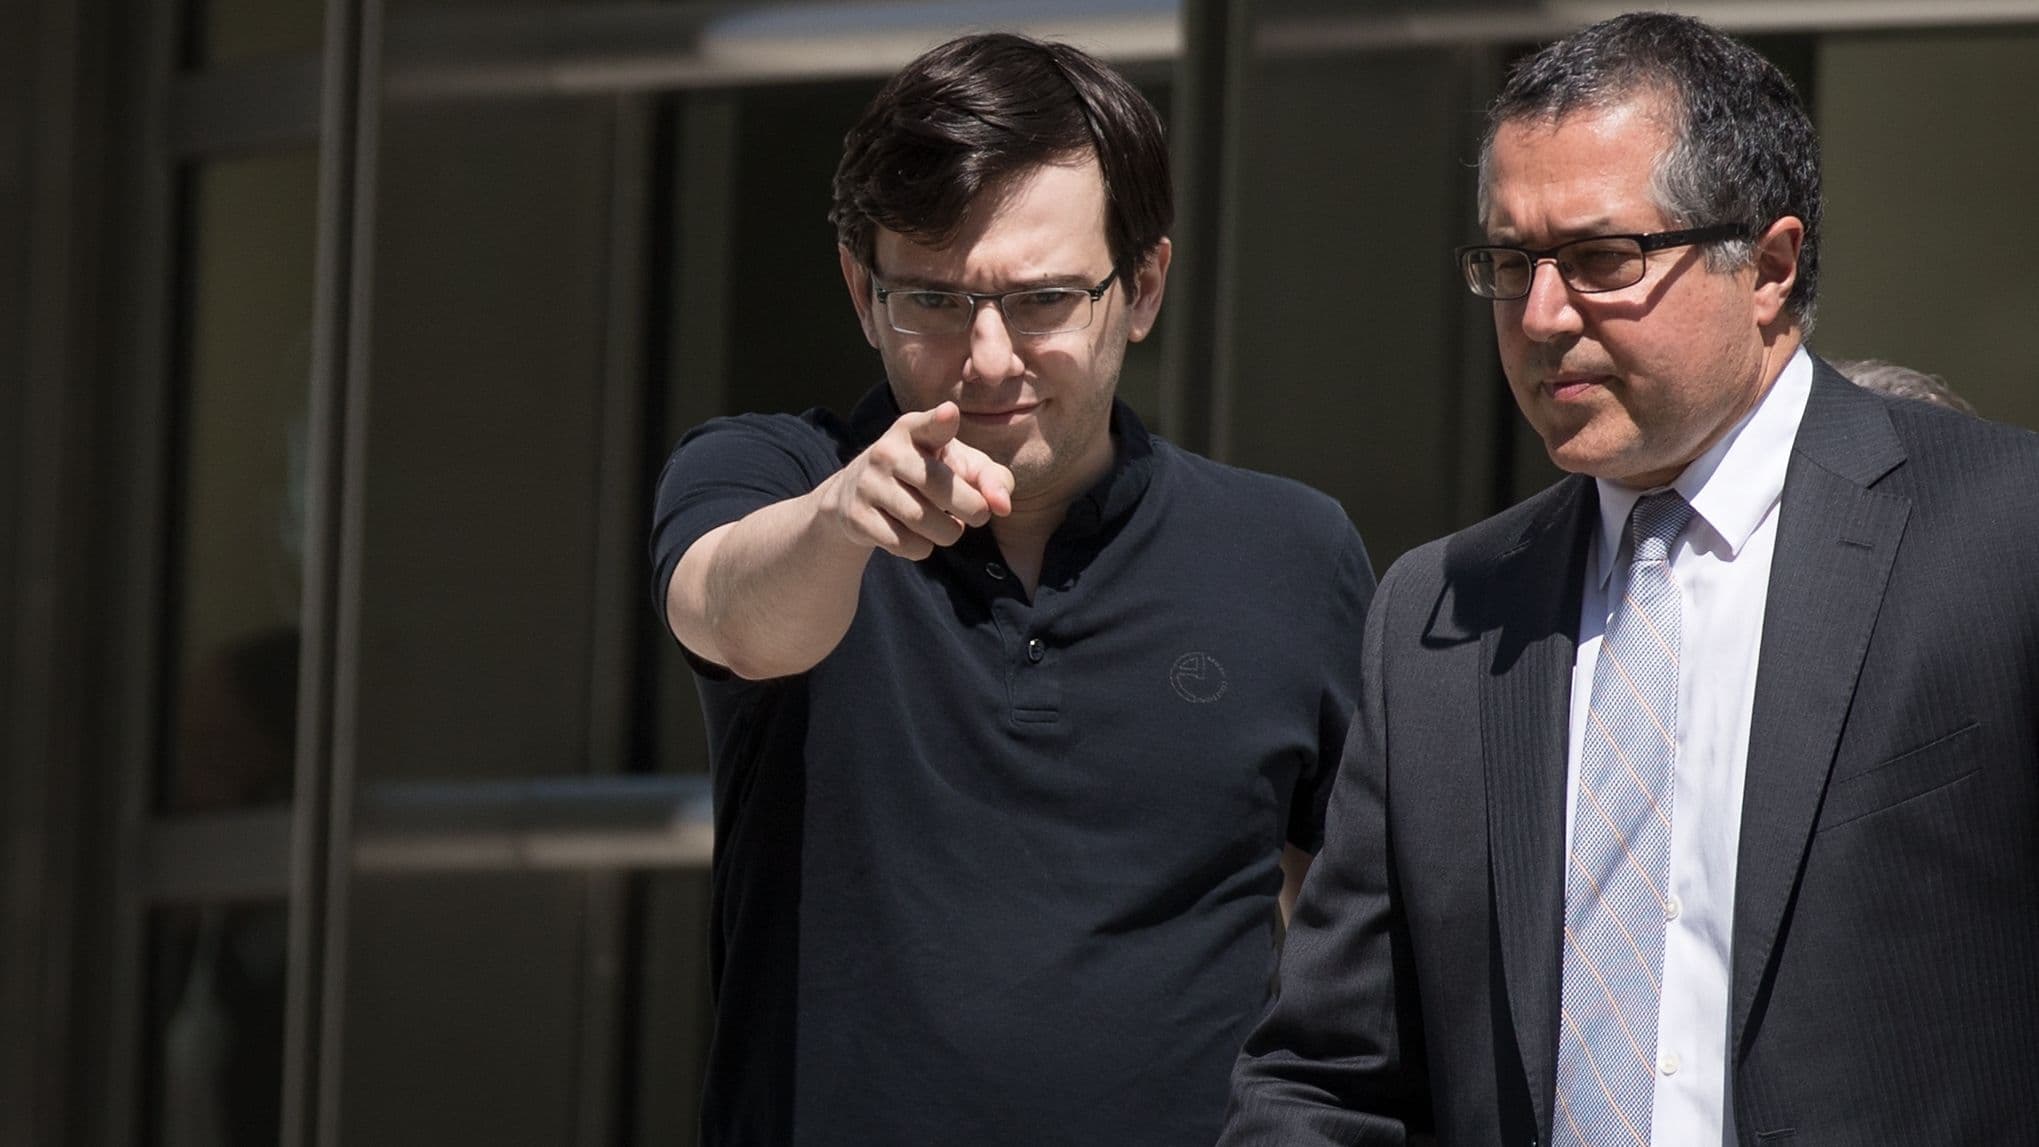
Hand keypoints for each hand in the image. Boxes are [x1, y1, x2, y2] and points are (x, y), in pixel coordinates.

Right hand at [815, 401, 1014, 559]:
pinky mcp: (856, 516)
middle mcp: (888, 452)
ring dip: (948, 533)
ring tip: (946, 525)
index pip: (931, 425)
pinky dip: (922, 548)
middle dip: (971, 509)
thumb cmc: (926, 475)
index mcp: (915, 430)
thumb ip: (991, 479)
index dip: (941, 421)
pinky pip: (905, 544)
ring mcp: (868, 484)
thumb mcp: (959, 467)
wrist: (857, 495)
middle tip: (977, 515)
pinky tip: (916, 536)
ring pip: (924, 521)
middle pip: (940, 487)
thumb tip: (1003, 506)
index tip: (949, 414)